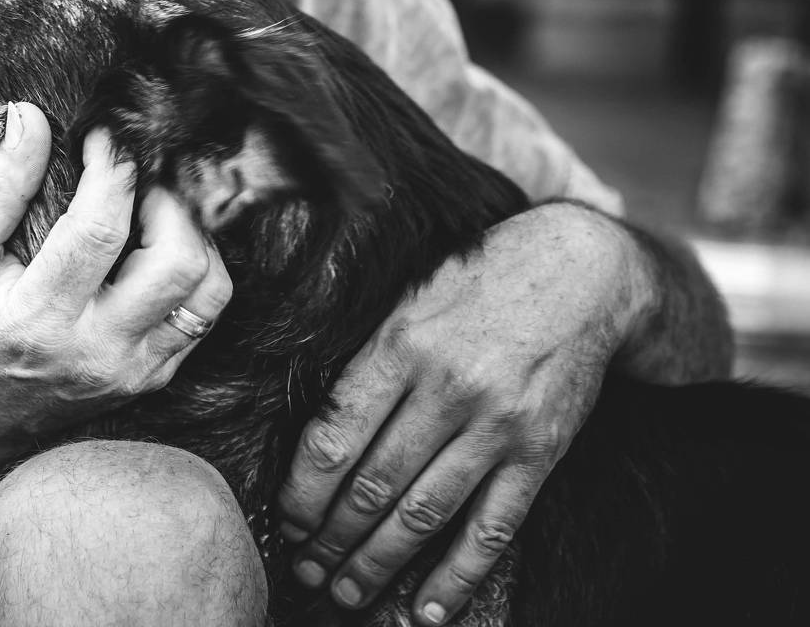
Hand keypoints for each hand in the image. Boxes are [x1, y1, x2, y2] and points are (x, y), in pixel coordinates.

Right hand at [0, 102, 232, 447]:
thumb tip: (31, 117)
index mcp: (39, 317)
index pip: (101, 228)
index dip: (112, 168)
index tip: (104, 136)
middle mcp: (97, 350)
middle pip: (176, 262)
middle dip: (168, 199)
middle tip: (141, 172)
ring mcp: (133, 370)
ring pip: (208, 291)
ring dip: (195, 234)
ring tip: (157, 206)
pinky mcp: (152, 379)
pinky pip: (204, 317)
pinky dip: (197, 271)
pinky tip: (161, 245)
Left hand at [276, 202, 647, 624]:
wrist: (579, 271)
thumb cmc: (475, 284)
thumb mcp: (406, 304)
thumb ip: (365, 366)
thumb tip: (312, 440)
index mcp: (399, 346)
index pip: (334, 438)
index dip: (302, 492)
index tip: (286, 521)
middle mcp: (446, 388)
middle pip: (373, 484)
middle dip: (332, 537)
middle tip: (306, 569)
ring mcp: (496, 424)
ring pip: (423, 513)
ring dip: (379, 563)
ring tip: (347, 593)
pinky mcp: (538, 451)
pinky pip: (493, 527)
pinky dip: (459, 575)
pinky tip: (428, 609)